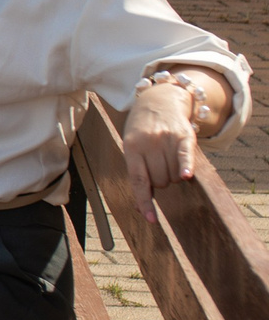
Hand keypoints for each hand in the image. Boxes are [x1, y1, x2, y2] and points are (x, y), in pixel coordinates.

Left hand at [122, 79, 204, 220]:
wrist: (158, 99)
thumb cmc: (143, 131)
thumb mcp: (132, 147)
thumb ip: (138, 173)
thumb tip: (141, 208)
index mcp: (131, 149)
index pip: (139, 181)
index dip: (145, 201)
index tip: (151, 220)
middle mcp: (148, 143)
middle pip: (161, 180)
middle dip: (162, 182)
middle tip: (160, 166)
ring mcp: (165, 139)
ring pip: (175, 175)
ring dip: (176, 176)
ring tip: (170, 160)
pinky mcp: (183, 135)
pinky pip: (185, 155)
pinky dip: (186, 166)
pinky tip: (188, 176)